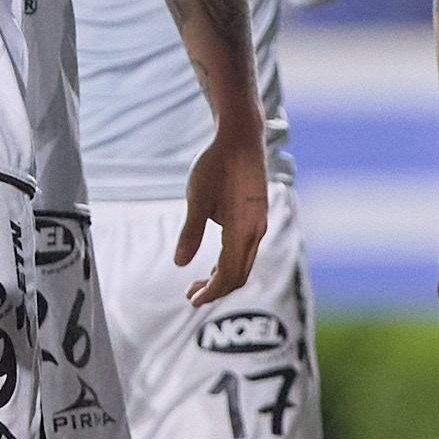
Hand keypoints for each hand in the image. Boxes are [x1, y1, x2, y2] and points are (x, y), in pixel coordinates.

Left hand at [180, 123, 269, 305]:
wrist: (241, 139)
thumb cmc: (216, 165)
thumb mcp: (197, 198)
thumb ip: (190, 232)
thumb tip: (179, 263)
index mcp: (243, 229)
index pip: (228, 274)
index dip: (210, 292)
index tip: (191, 300)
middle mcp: (256, 231)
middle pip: (239, 275)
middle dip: (216, 290)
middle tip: (190, 295)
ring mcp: (259, 225)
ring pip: (244, 264)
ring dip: (223, 278)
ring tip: (198, 283)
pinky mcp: (257, 218)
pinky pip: (246, 251)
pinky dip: (230, 264)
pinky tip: (213, 264)